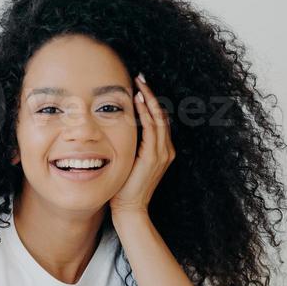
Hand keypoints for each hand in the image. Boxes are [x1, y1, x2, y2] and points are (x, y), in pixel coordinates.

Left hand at [109, 72, 174, 221]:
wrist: (130, 208)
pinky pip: (152, 129)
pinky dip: (146, 113)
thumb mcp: (130, 162)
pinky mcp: (153, 157)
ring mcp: (162, 153)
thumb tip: (120, 130)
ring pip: (159, 118)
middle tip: (140, 77)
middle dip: (151, 94)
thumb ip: (131, 146)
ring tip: (140, 84)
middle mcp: (166, 150)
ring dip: (149, 99)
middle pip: (162, 114)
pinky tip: (138, 101)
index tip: (140, 87)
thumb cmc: (125, 188)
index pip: (159, 119)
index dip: (151, 102)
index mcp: (162, 150)